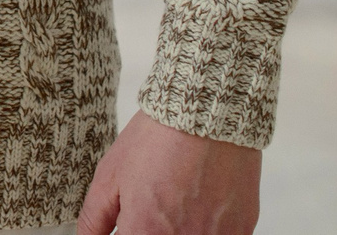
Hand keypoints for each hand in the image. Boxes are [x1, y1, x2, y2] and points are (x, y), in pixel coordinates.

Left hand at [77, 113, 259, 234]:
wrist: (207, 113)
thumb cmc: (158, 140)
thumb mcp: (110, 176)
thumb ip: (94, 220)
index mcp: (145, 234)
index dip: (128, 234)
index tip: (129, 225)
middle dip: (151, 230)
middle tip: (152, 211)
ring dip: (179, 230)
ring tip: (177, 203)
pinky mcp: (241, 230)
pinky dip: (206, 229)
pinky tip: (199, 206)